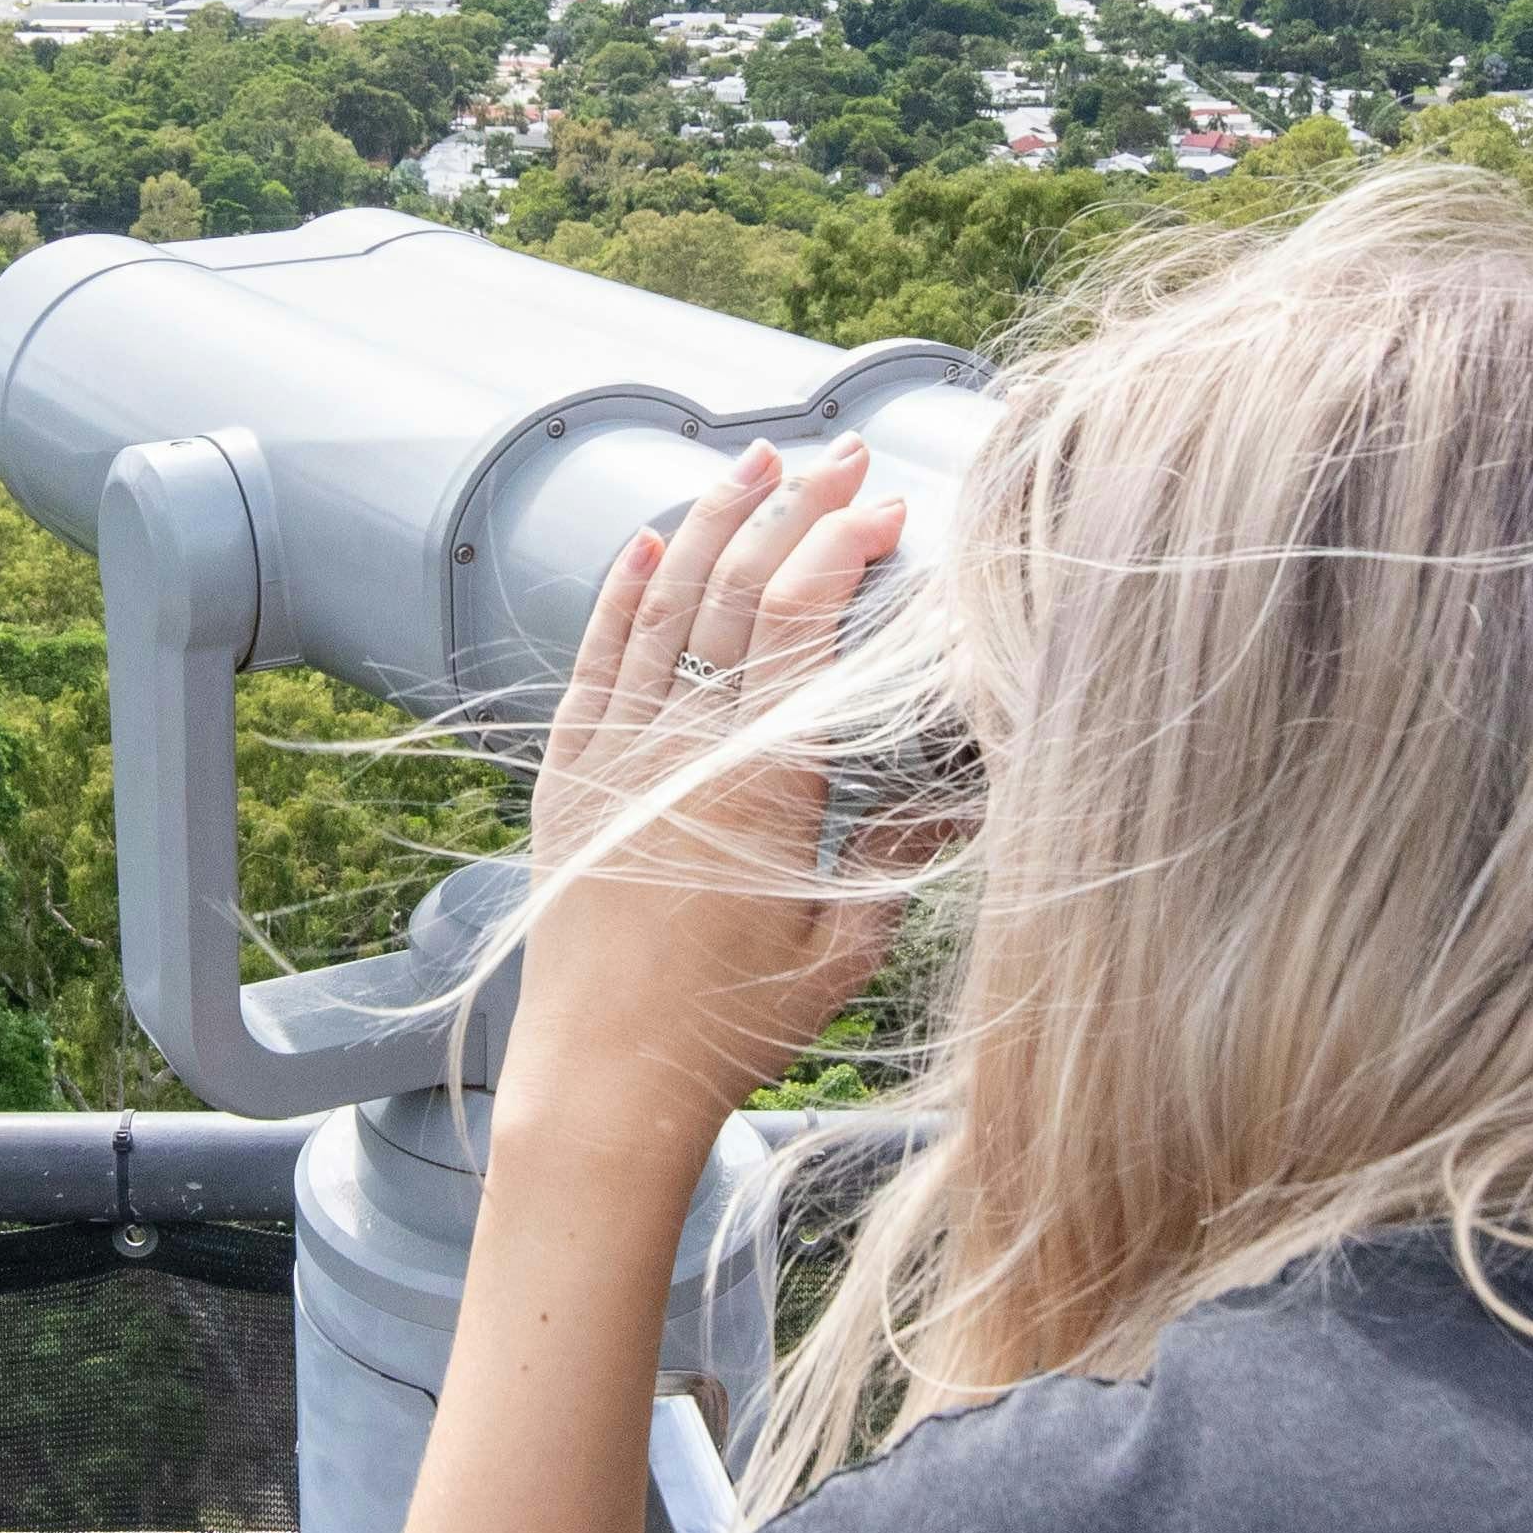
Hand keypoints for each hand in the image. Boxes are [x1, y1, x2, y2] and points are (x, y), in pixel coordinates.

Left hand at [507, 435, 912, 1184]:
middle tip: (838, 453)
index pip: (801, 615)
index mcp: (761, 776)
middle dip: (793, 505)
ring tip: (753, 459)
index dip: (842, 544)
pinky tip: (649, 542)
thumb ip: (900, 856)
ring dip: (712, 520)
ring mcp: (615, 754)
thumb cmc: (732, 1028)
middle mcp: (682, 745)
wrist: (605, 1079)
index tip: (888, 505)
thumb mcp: (845, 947)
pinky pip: (595, 659)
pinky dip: (623, 590)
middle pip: (737, 586)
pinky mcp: (568, 779)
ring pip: (664, 602)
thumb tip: (964, 787)